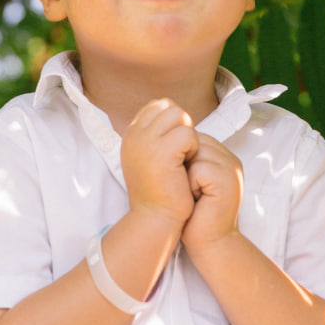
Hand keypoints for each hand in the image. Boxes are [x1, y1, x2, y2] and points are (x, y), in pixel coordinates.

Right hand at [120, 99, 198, 228]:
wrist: (155, 218)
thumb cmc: (159, 190)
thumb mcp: (151, 157)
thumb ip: (157, 134)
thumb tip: (175, 113)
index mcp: (131, 134)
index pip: (158, 106)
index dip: (173, 122)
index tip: (175, 147)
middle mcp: (134, 134)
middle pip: (169, 107)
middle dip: (182, 126)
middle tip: (182, 152)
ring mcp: (145, 141)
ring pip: (179, 115)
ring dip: (188, 135)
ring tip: (184, 158)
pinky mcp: (161, 152)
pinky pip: (187, 133)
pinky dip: (193, 147)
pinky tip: (186, 165)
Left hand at [181, 134, 243, 255]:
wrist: (210, 243)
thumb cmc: (195, 214)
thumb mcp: (192, 180)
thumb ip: (189, 159)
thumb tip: (166, 139)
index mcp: (222, 156)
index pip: (194, 138)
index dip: (181, 159)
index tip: (185, 182)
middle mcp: (230, 159)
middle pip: (195, 143)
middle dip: (184, 166)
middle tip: (191, 191)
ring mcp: (231, 168)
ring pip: (196, 154)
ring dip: (187, 175)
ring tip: (194, 195)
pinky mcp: (227, 180)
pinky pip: (199, 169)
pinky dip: (192, 185)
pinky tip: (197, 199)